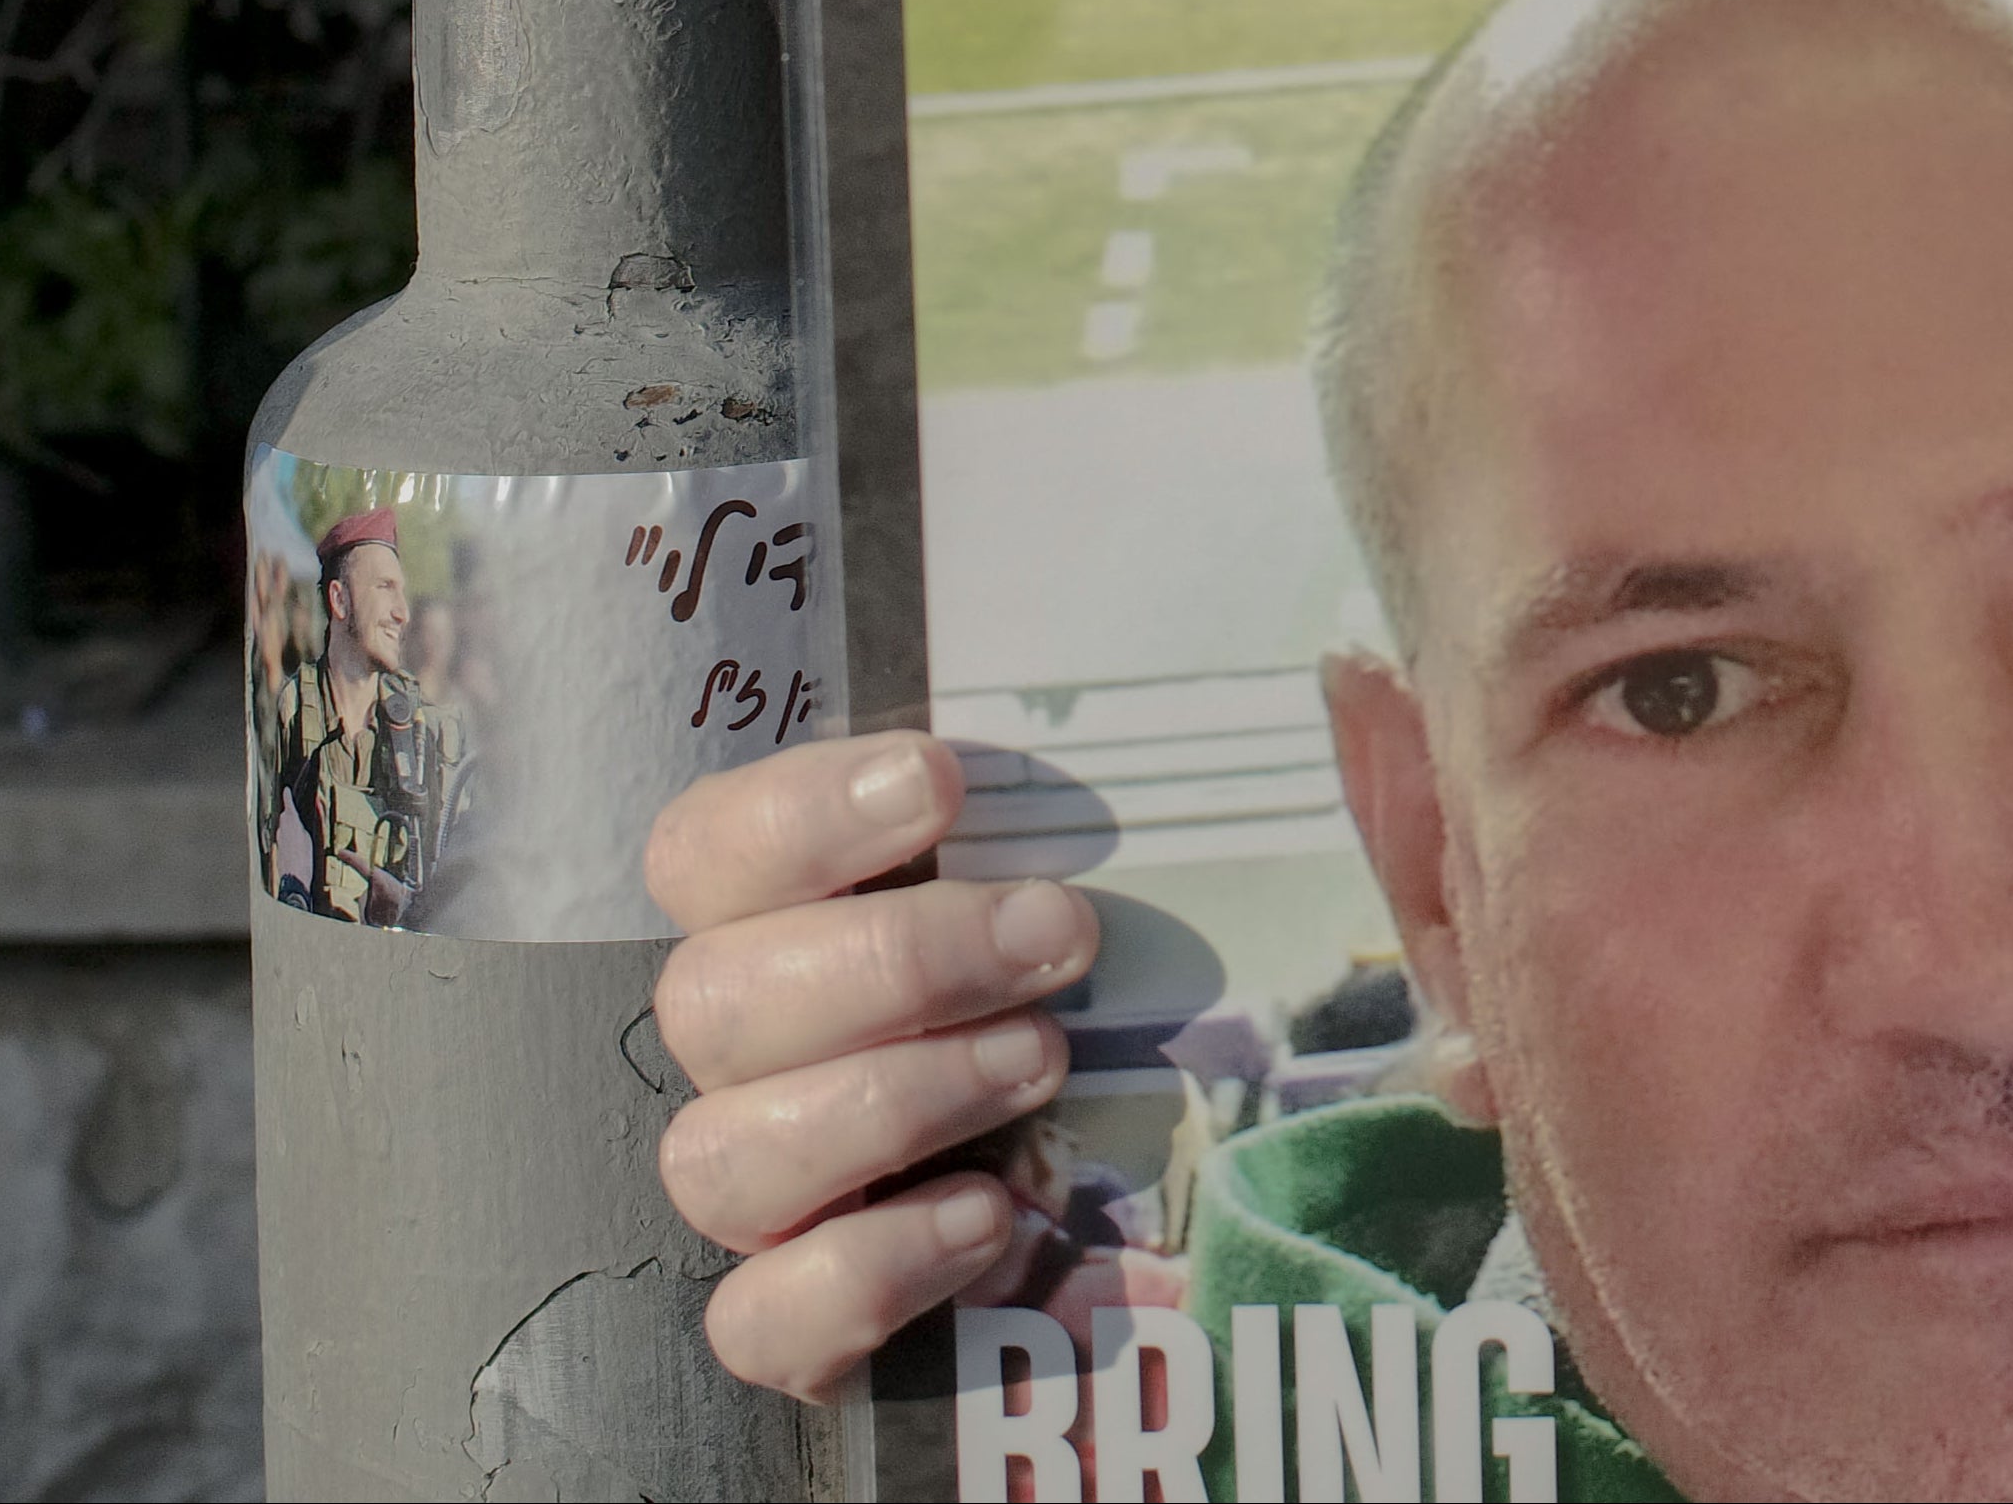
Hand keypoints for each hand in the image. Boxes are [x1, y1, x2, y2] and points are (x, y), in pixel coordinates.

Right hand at [641, 732, 1109, 1401]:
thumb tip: (1311, 683)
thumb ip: (1136, 796)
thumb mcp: (1128, 882)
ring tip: (1038, 1063)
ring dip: (890, 1101)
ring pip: (718, 1156)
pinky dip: (868, 1268)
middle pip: (710, 1001)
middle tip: (1058, 937)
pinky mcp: (797, 1329)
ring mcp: (763, 1199)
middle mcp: (747, 1060)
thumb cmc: (1106, 1000)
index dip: (795, 813)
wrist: (1144, 1221)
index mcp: (784, 925)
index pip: (701, 852)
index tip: (941, 783)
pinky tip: (988, 1218)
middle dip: (895, 962)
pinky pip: (759, 1320)